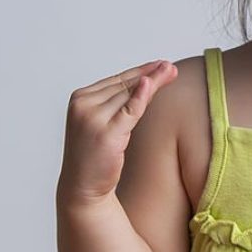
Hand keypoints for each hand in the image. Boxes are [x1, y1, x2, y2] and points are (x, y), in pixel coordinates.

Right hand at [57, 59, 176, 205]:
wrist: (82, 187)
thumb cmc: (96, 155)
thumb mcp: (107, 122)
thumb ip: (122, 102)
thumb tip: (148, 81)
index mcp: (80, 98)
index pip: (116, 80)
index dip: (141, 71)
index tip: (160, 64)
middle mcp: (83, 105)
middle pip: (124, 85)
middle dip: (150, 74)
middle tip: (171, 66)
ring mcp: (92, 119)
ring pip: (129, 95)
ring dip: (152, 82)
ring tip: (171, 72)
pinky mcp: (105, 133)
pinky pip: (129, 111)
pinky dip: (141, 97)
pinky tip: (151, 84)